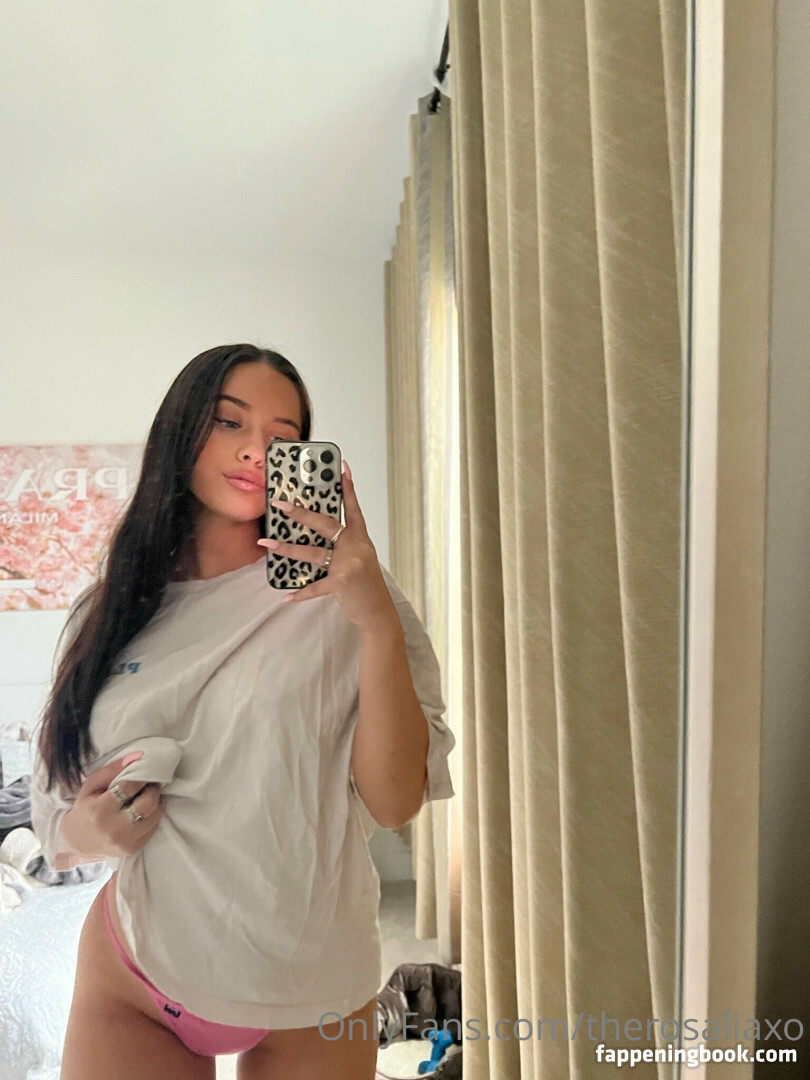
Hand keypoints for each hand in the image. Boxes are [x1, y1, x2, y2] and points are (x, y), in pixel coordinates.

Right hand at [62, 754, 165, 858]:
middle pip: (148, 803)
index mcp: (100, 810)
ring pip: (155, 815)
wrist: (77, 842)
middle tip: (148, 784)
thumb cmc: (85, 808)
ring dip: (154, 802)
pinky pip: (154, 827)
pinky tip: (141, 812)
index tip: (144, 771)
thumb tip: (138, 757)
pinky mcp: (133, 850)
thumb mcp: (91, 785)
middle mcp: (114, 828)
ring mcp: (125, 842)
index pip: (130, 786)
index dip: (141, 775)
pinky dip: (152, 816)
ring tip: (144, 797)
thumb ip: (113, 769)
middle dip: (152, 789)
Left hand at [257, 460, 396, 633]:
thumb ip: (344, 545)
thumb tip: (316, 536)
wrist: (378, 611)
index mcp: (361, 538)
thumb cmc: (367, 584)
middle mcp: (356, 547)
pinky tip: (285, 596)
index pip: (353, 508)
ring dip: (287, 548)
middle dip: (301, 514)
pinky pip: (315, 586)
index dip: (348, 488)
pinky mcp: (341, 583)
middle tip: (281, 504)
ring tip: (267, 544)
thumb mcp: (361, 558)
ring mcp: (349, 564)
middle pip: (326, 524)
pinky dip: (300, 593)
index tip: (342, 468)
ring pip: (313, 552)